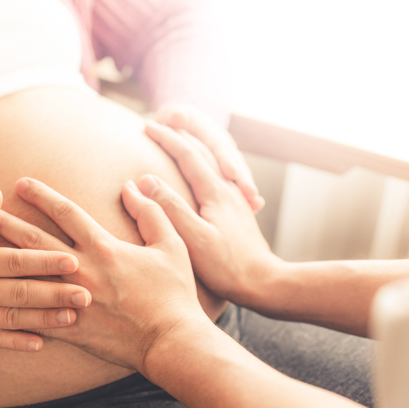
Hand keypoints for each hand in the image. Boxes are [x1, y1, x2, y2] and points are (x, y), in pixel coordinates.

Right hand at [0, 188, 91, 351]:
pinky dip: (17, 342)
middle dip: (55, 293)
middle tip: (87, 294)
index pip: (14, 260)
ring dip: (44, 319)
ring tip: (72, 317)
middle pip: (20, 293)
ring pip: (12, 319)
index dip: (44, 261)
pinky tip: (41, 343)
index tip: (73, 261)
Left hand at [5, 177, 204, 371]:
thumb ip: (151, 212)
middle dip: (6, 221)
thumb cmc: (173, 293)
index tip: (21, 183)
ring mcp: (71, 300)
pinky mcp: (69, 327)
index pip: (66, 212)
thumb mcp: (171, 245)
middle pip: (34, 240)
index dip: (42, 195)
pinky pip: (33, 314)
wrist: (169, 342)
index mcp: (103, 248)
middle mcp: (80, 270)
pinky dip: (11, 305)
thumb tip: (132, 186)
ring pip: (26, 275)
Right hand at [141, 121, 282, 304]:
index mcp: (215, 191)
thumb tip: (145, 179)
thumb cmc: (226, 266)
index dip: (165, 138)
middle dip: (179, 134)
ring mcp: (234, 198)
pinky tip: (203, 172)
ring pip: (213, 160)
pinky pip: (218, 174)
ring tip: (177, 138)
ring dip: (193, 145)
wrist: (263, 283)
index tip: (146, 126)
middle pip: (202, 150)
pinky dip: (205, 163)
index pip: (187, 154)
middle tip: (157, 124)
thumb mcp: (193, 238)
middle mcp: (227, 188)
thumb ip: (169, 206)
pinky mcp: (237, 210)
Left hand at [156, 104, 264, 211]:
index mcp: (213, 134)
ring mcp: (226, 163)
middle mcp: (224, 149)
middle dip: (243, 179)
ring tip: (256, 206)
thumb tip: (176, 117)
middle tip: (251, 194)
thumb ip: (177, 116)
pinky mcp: (224, 177)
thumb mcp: (174, 115)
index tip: (231, 172)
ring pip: (238, 178)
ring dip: (247, 191)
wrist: (175, 129)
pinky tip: (254, 211)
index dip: (226, 159)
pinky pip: (235, 189)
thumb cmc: (170, 123)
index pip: (221, 148)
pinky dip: (245, 200)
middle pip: (236, 164)